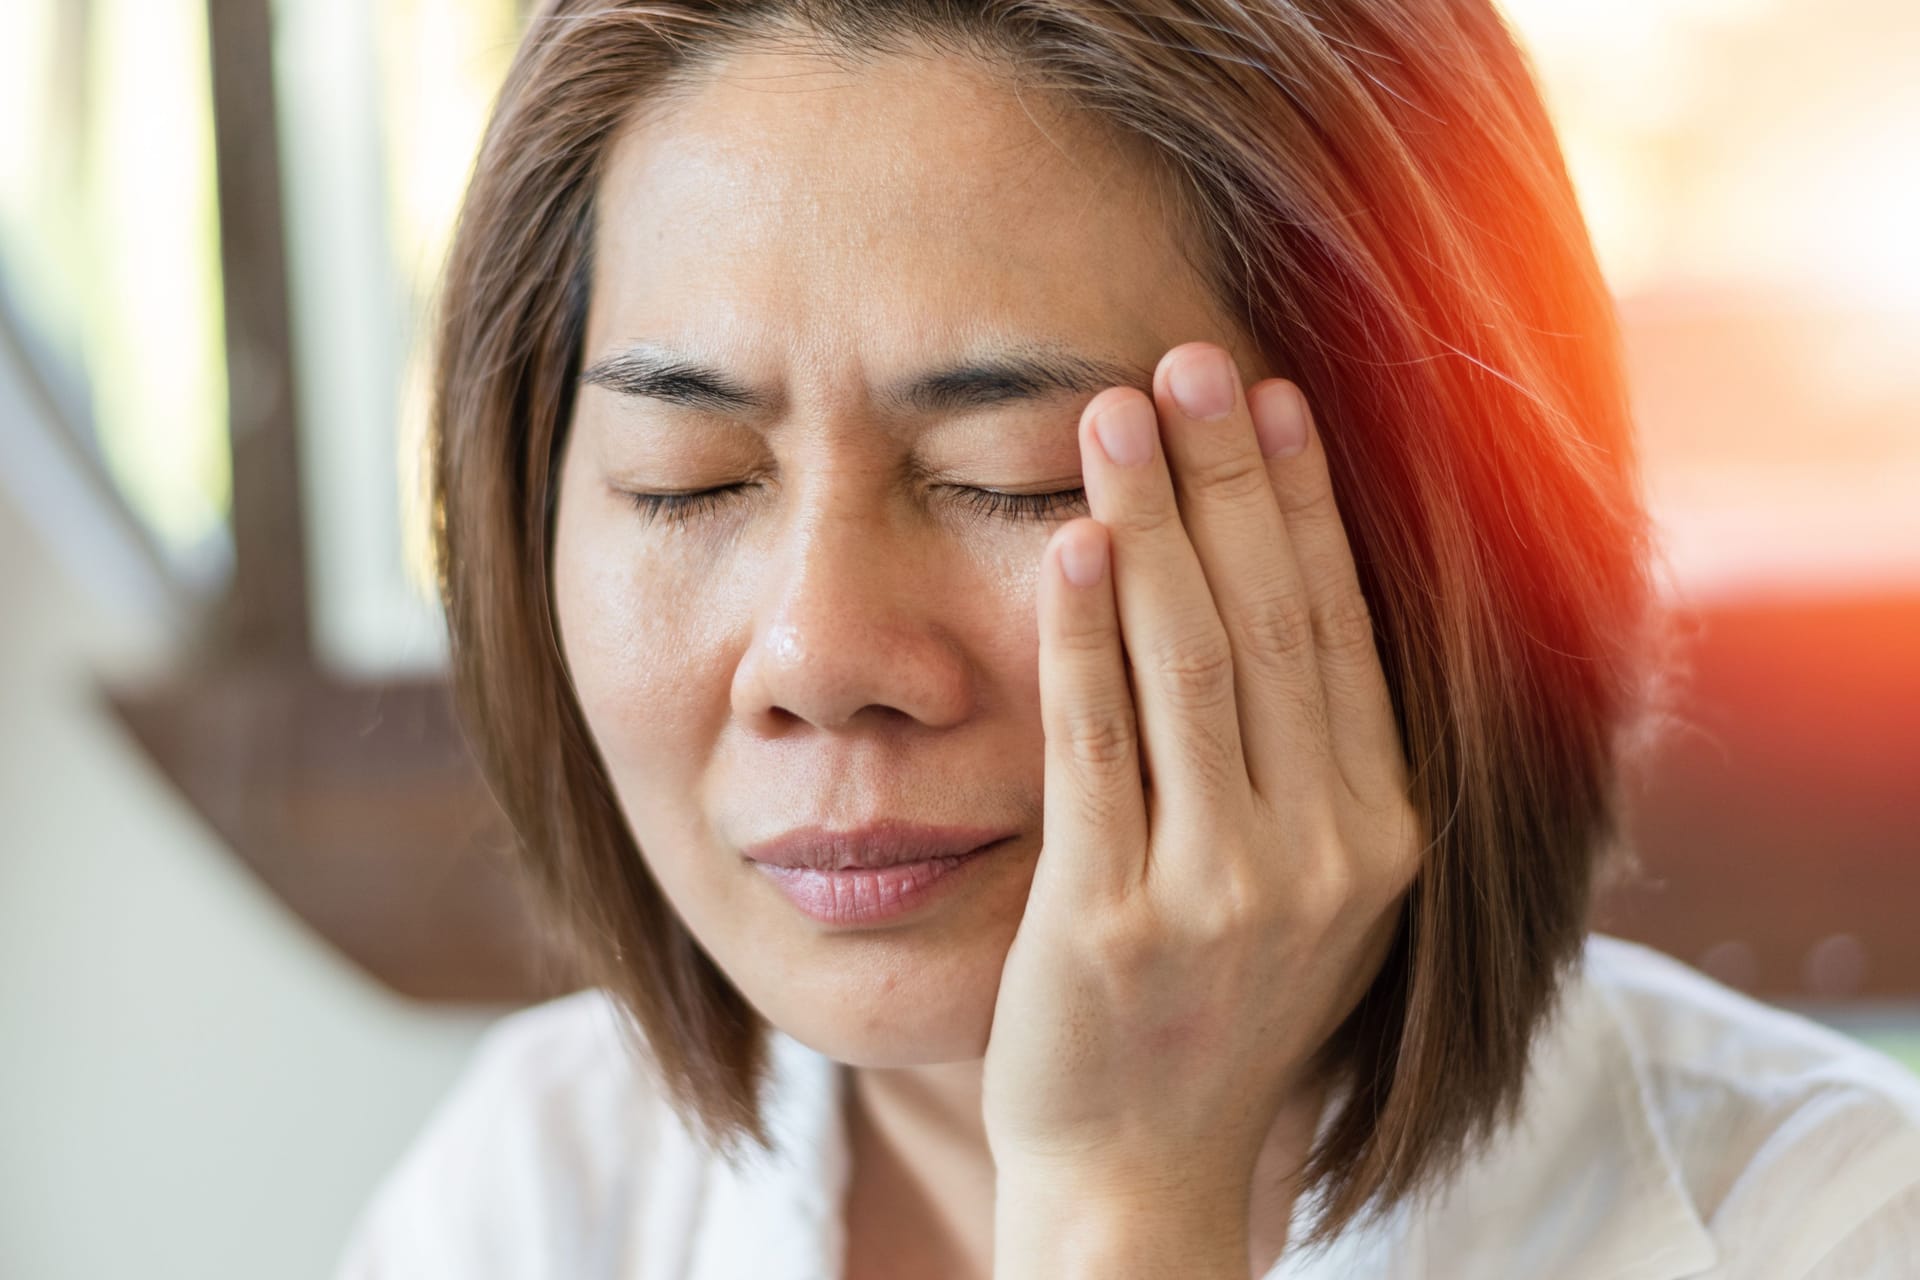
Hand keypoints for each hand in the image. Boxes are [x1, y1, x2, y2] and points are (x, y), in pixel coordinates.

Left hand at [982, 342, 1425, 1208]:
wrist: (1141, 1167)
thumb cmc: (1212, 1009)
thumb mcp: (1308, 888)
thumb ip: (1312, 757)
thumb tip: (1291, 586)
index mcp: (1383, 832)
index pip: (1339, 630)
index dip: (1303, 504)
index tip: (1268, 398)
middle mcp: (1326, 854)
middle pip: (1271, 621)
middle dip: (1227, 477)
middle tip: (1186, 358)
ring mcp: (1224, 891)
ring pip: (1191, 665)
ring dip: (1154, 522)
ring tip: (1114, 413)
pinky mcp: (1115, 920)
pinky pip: (1101, 747)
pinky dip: (1085, 638)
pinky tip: (1070, 547)